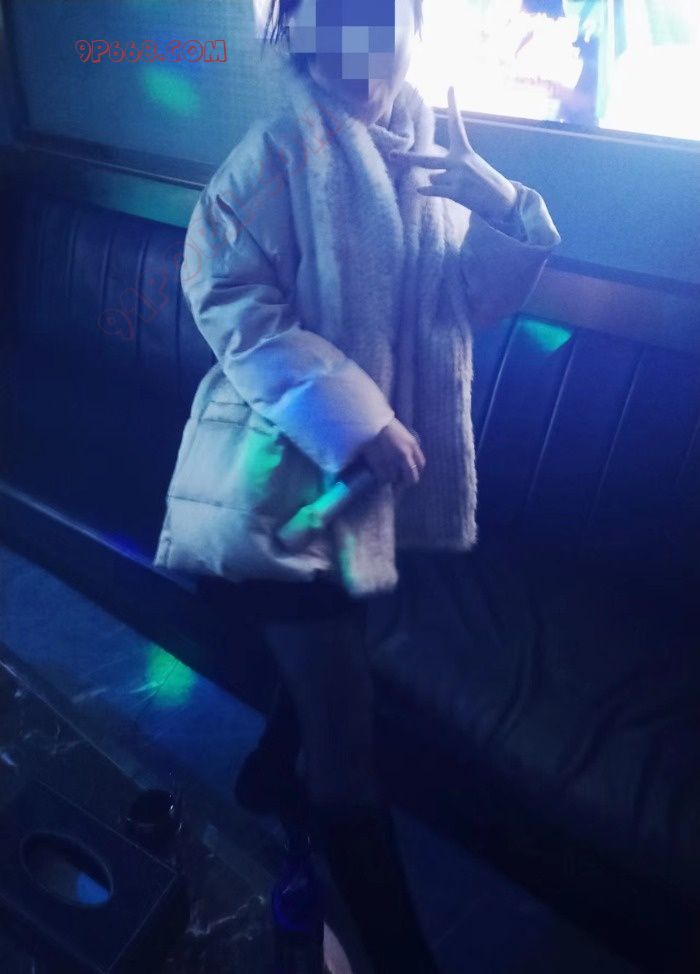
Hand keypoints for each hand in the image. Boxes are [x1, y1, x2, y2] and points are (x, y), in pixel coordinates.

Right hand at [359, 418, 425, 498]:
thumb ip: (409, 448)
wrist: (370, 422)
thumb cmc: (386, 426)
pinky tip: (379, 473)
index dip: (415, 471)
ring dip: (391, 478)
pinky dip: (381, 478)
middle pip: (411, 477)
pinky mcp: (380, 464)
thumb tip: (409, 461)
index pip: (420, 465)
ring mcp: (392, 461)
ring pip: (396, 479)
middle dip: (406, 481)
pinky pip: (383, 478)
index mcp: (412, 445)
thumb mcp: (404, 435)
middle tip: (399, 481)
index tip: (409, 473)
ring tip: (386, 474)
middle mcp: (405, 455)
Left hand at [390, 86, 517, 225]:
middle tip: (391, 155)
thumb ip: (448, 167)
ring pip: (433, 179)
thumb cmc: (483, 183)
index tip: (451, 86)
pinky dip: (426, 191)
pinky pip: (434, 190)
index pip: (457, 124)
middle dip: (407, 159)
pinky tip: (420, 190)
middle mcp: (459, 161)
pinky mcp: (458, 191)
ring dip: (439, 185)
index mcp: (464, 151)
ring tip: (457, 186)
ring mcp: (458, 176)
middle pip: (426, 159)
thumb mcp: (470, 167)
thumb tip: (427, 179)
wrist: (502, 199)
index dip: (453, 105)